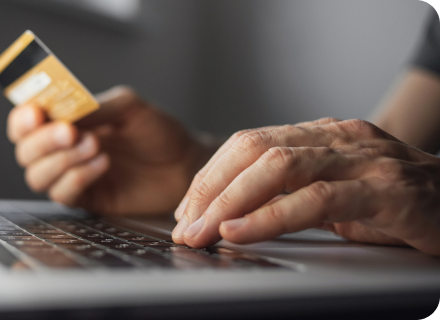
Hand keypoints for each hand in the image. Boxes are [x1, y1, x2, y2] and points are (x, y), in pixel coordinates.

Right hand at [7, 86, 211, 215]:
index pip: (25, 122)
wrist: (184, 163)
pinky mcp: (87, 199)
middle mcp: (63, 149)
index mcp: (67, 121)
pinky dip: (77, 178)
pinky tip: (102, 164)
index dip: (22, 119)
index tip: (36, 114)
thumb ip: (92, 107)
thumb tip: (61, 112)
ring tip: (95, 146)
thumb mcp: (127, 106)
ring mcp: (72, 175)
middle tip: (70, 131)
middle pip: (25, 150)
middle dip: (43, 140)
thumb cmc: (157, 131)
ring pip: (37, 175)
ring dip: (61, 160)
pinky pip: (62, 194)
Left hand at [172, 118, 439, 255]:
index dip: (211, 176)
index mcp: (320, 135)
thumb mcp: (333, 192)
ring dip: (229, 202)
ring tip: (202, 231)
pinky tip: (239, 232)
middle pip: (254, 149)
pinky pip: (314, 199)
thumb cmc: (393, 201)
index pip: (249, 143)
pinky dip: (270, 217)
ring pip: (278, 167)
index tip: (186, 209)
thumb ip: (289, 195)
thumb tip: (231, 215)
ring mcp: (362, 159)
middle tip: (185, 225)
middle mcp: (338, 138)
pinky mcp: (385, 189)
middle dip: (211, 188)